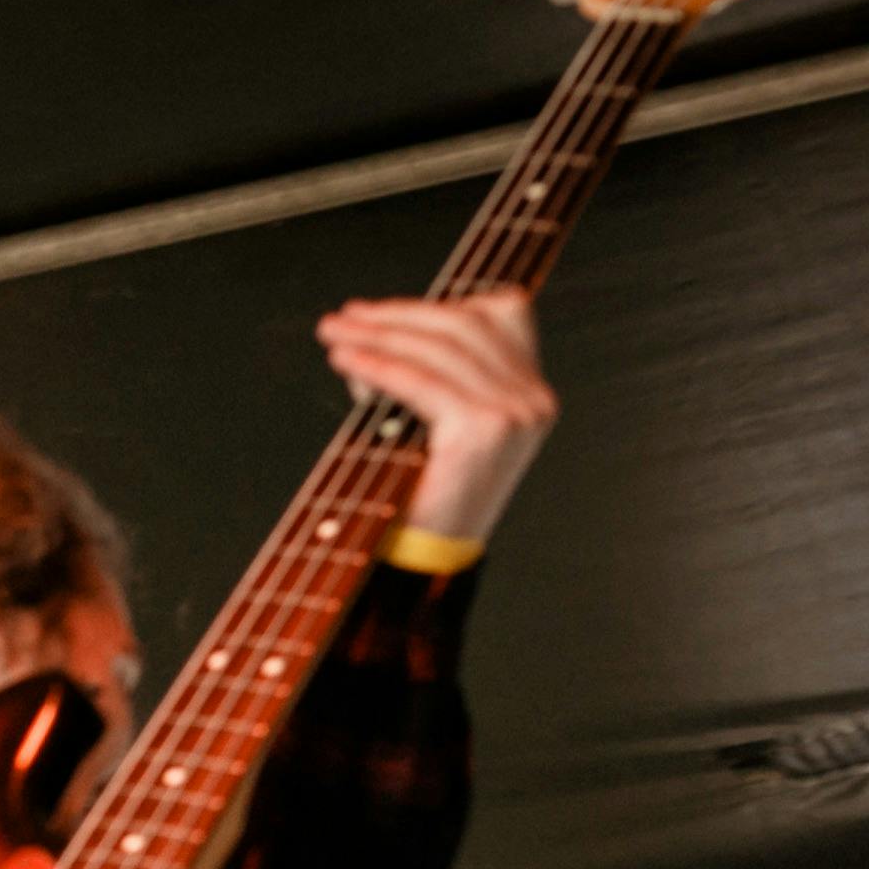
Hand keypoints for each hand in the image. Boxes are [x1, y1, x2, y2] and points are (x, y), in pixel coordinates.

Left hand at [322, 288, 554, 547]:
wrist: (424, 561)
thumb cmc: (420, 494)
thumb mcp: (432, 420)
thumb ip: (425, 370)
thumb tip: (368, 326)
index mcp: (532, 393)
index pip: (498, 315)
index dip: (431, 306)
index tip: (373, 313)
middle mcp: (534, 398)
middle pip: (464, 326)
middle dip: (395, 317)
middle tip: (342, 320)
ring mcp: (516, 413)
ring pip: (441, 349)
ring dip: (378, 337)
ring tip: (335, 337)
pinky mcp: (485, 429)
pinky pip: (423, 382)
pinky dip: (379, 367)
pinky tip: (347, 361)